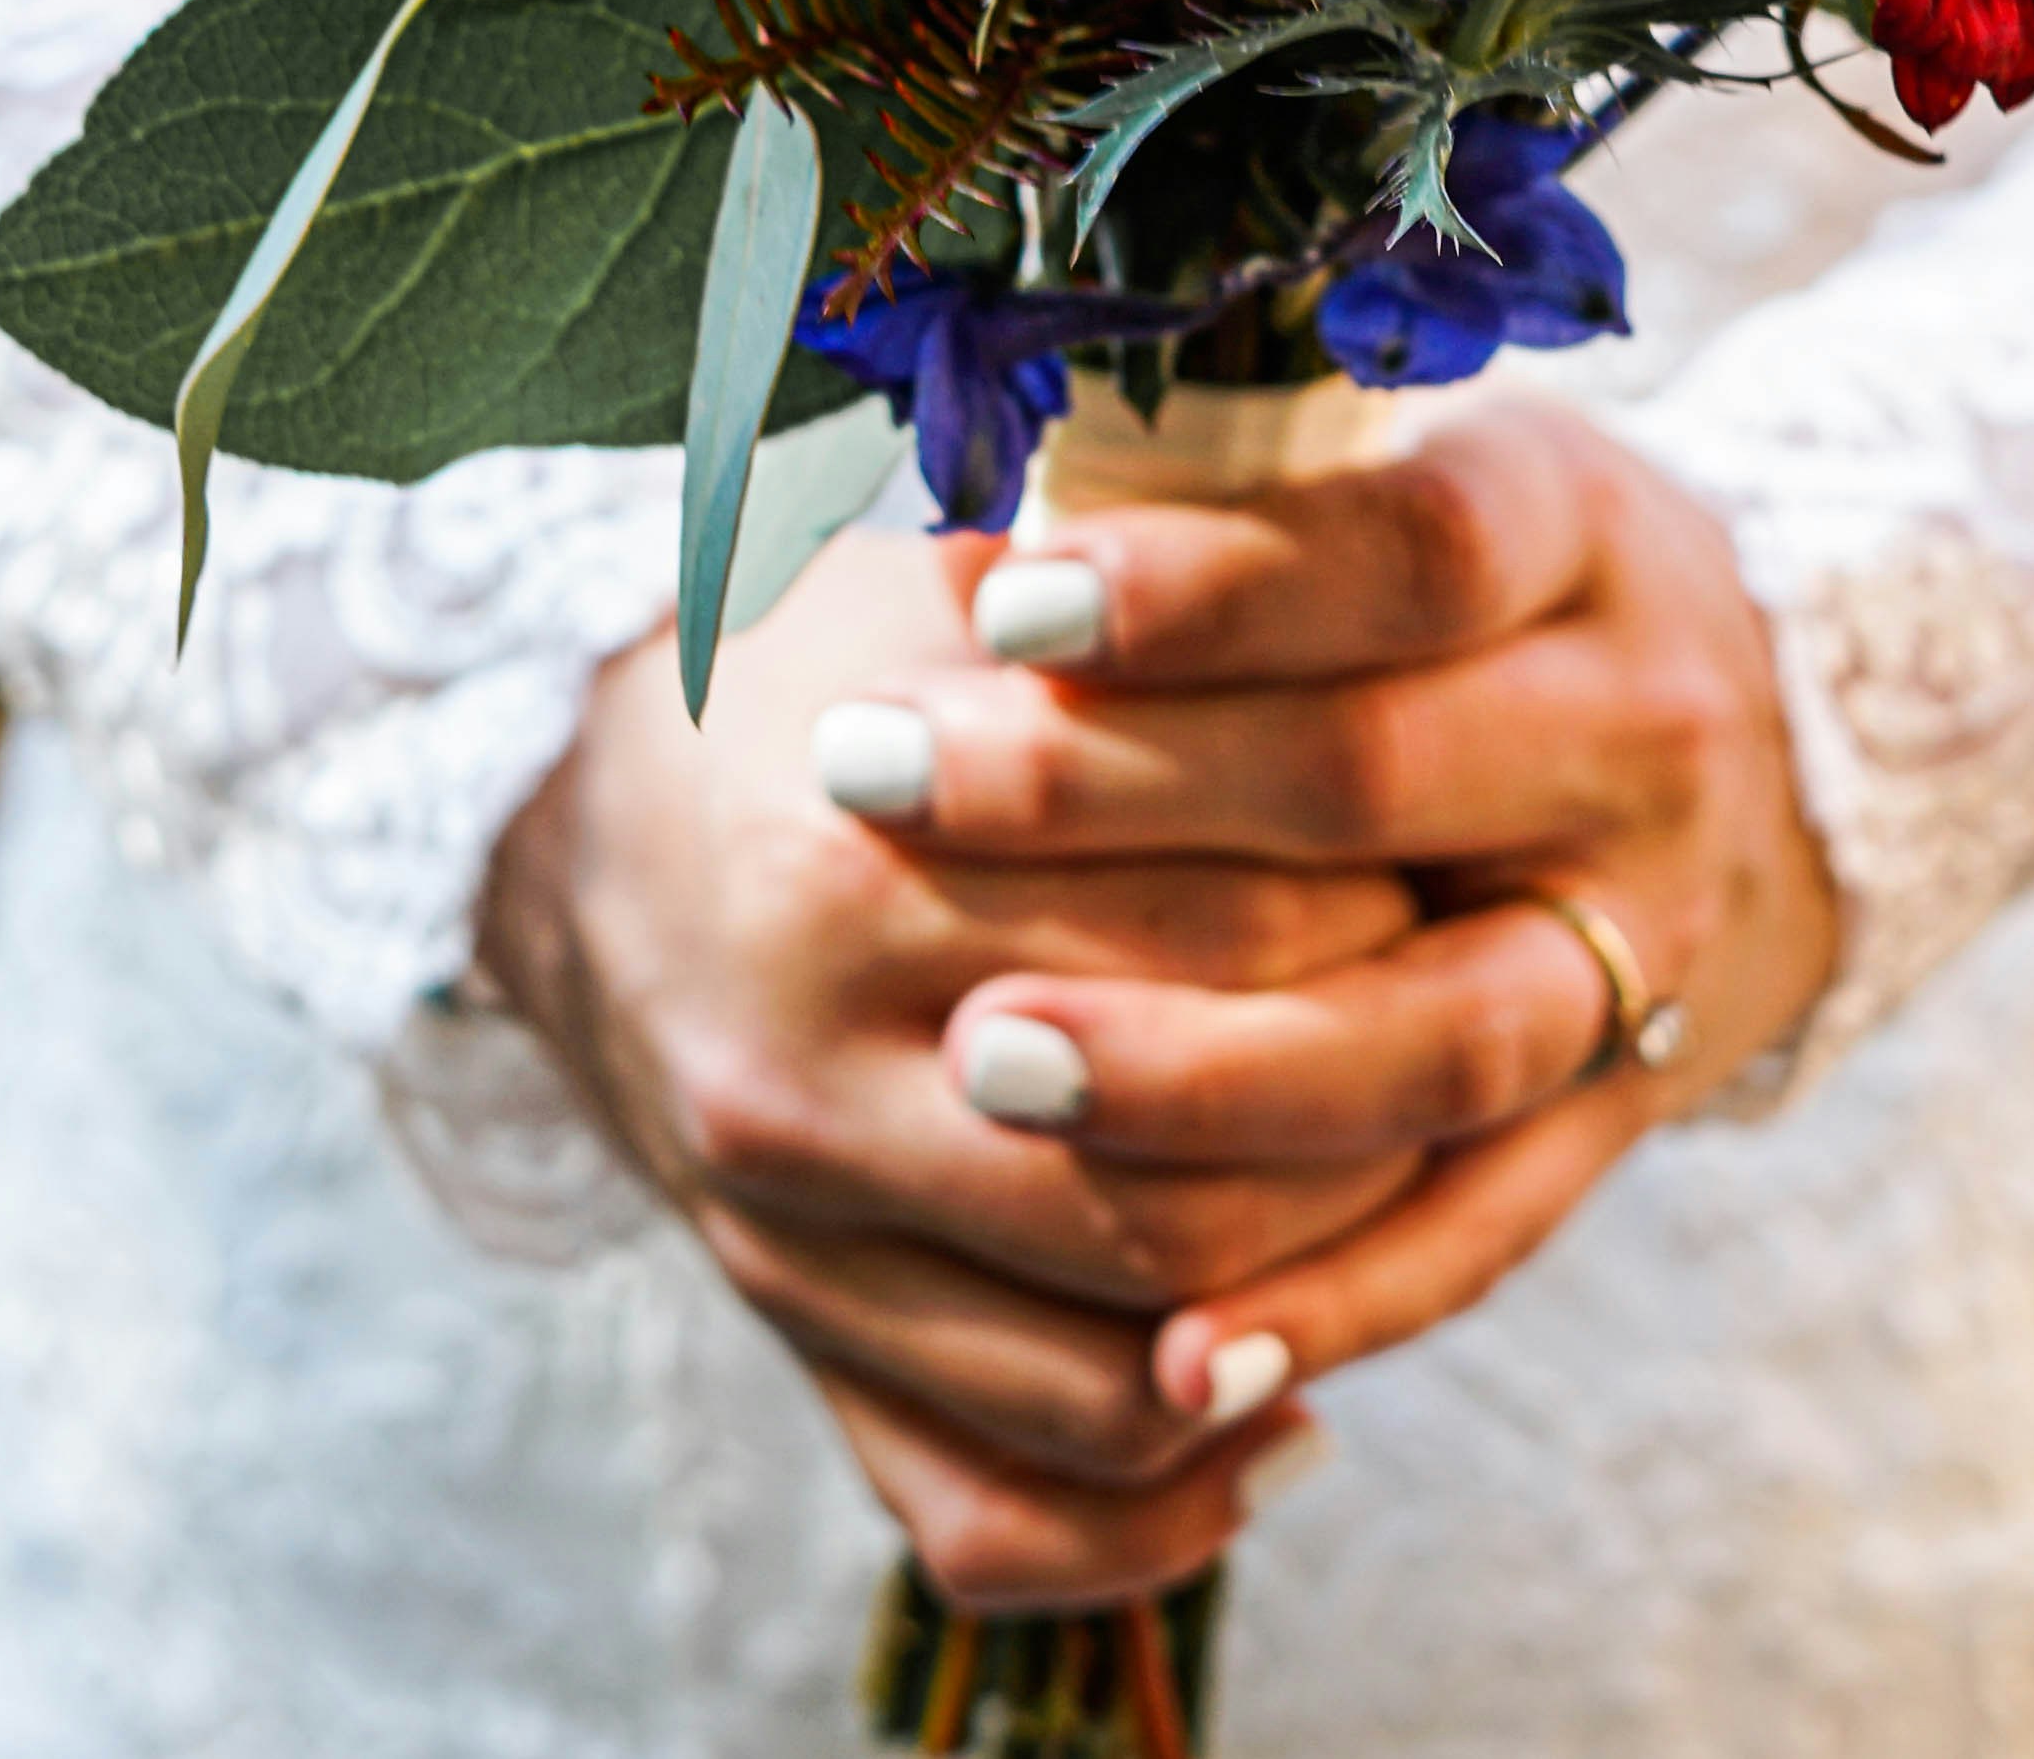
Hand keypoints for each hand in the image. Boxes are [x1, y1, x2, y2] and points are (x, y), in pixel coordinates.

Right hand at [476, 527, 1412, 1606]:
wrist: (574, 825)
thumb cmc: (810, 674)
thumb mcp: (930, 572)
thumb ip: (1113, 562)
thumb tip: (1335, 520)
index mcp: (853, 872)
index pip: (1221, 938)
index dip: (1381, 901)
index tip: (1442, 849)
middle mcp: (805, 1084)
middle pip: (1187, 1184)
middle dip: (1369, 1124)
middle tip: (1459, 1033)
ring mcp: (793, 1247)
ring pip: (1125, 1368)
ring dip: (1304, 1308)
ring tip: (1401, 1197)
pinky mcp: (800, 1351)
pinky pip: (998, 1512)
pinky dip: (1165, 1503)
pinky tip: (1278, 1412)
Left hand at [838, 400, 1839, 1426]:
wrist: (1735, 735)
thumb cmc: (1462, 578)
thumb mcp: (1384, 461)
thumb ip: (1204, 476)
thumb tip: (960, 499)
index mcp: (1574, 534)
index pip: (1405, 552)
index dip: (1203, 582)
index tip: (998, 600)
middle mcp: (1636, 739)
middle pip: (1382, 781)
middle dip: (1113, 794)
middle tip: (874, 784)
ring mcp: (1642, 945)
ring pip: (1436, 1038)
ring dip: (1204, 1070)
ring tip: (980, 1060)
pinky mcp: (1618, 1118)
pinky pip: (1480, 1234)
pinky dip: (1332, 1300)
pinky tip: (1169, 1354)